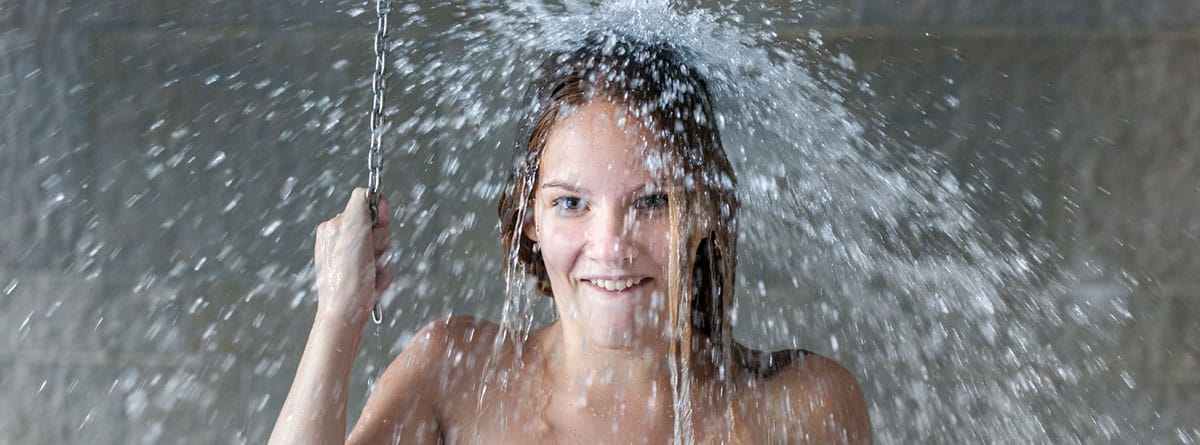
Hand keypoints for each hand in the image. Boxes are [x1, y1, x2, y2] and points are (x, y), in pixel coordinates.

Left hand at [314, 188, 392, 324]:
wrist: (346, 312)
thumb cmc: (347, 275)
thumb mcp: (353, 228)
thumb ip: (361, 203)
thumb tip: (368, 191)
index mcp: (334, 226)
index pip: (368, 208)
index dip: (380, 217)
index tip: (382, 222)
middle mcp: (341, 241)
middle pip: (379, 230)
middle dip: (382, 244)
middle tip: (371, 257)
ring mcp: (350, 261)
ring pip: (383, 251)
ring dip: (383, 263)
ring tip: (371, 274)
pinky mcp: (359, 278)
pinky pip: (382, 270)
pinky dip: (382, 278)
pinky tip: (371, 285)